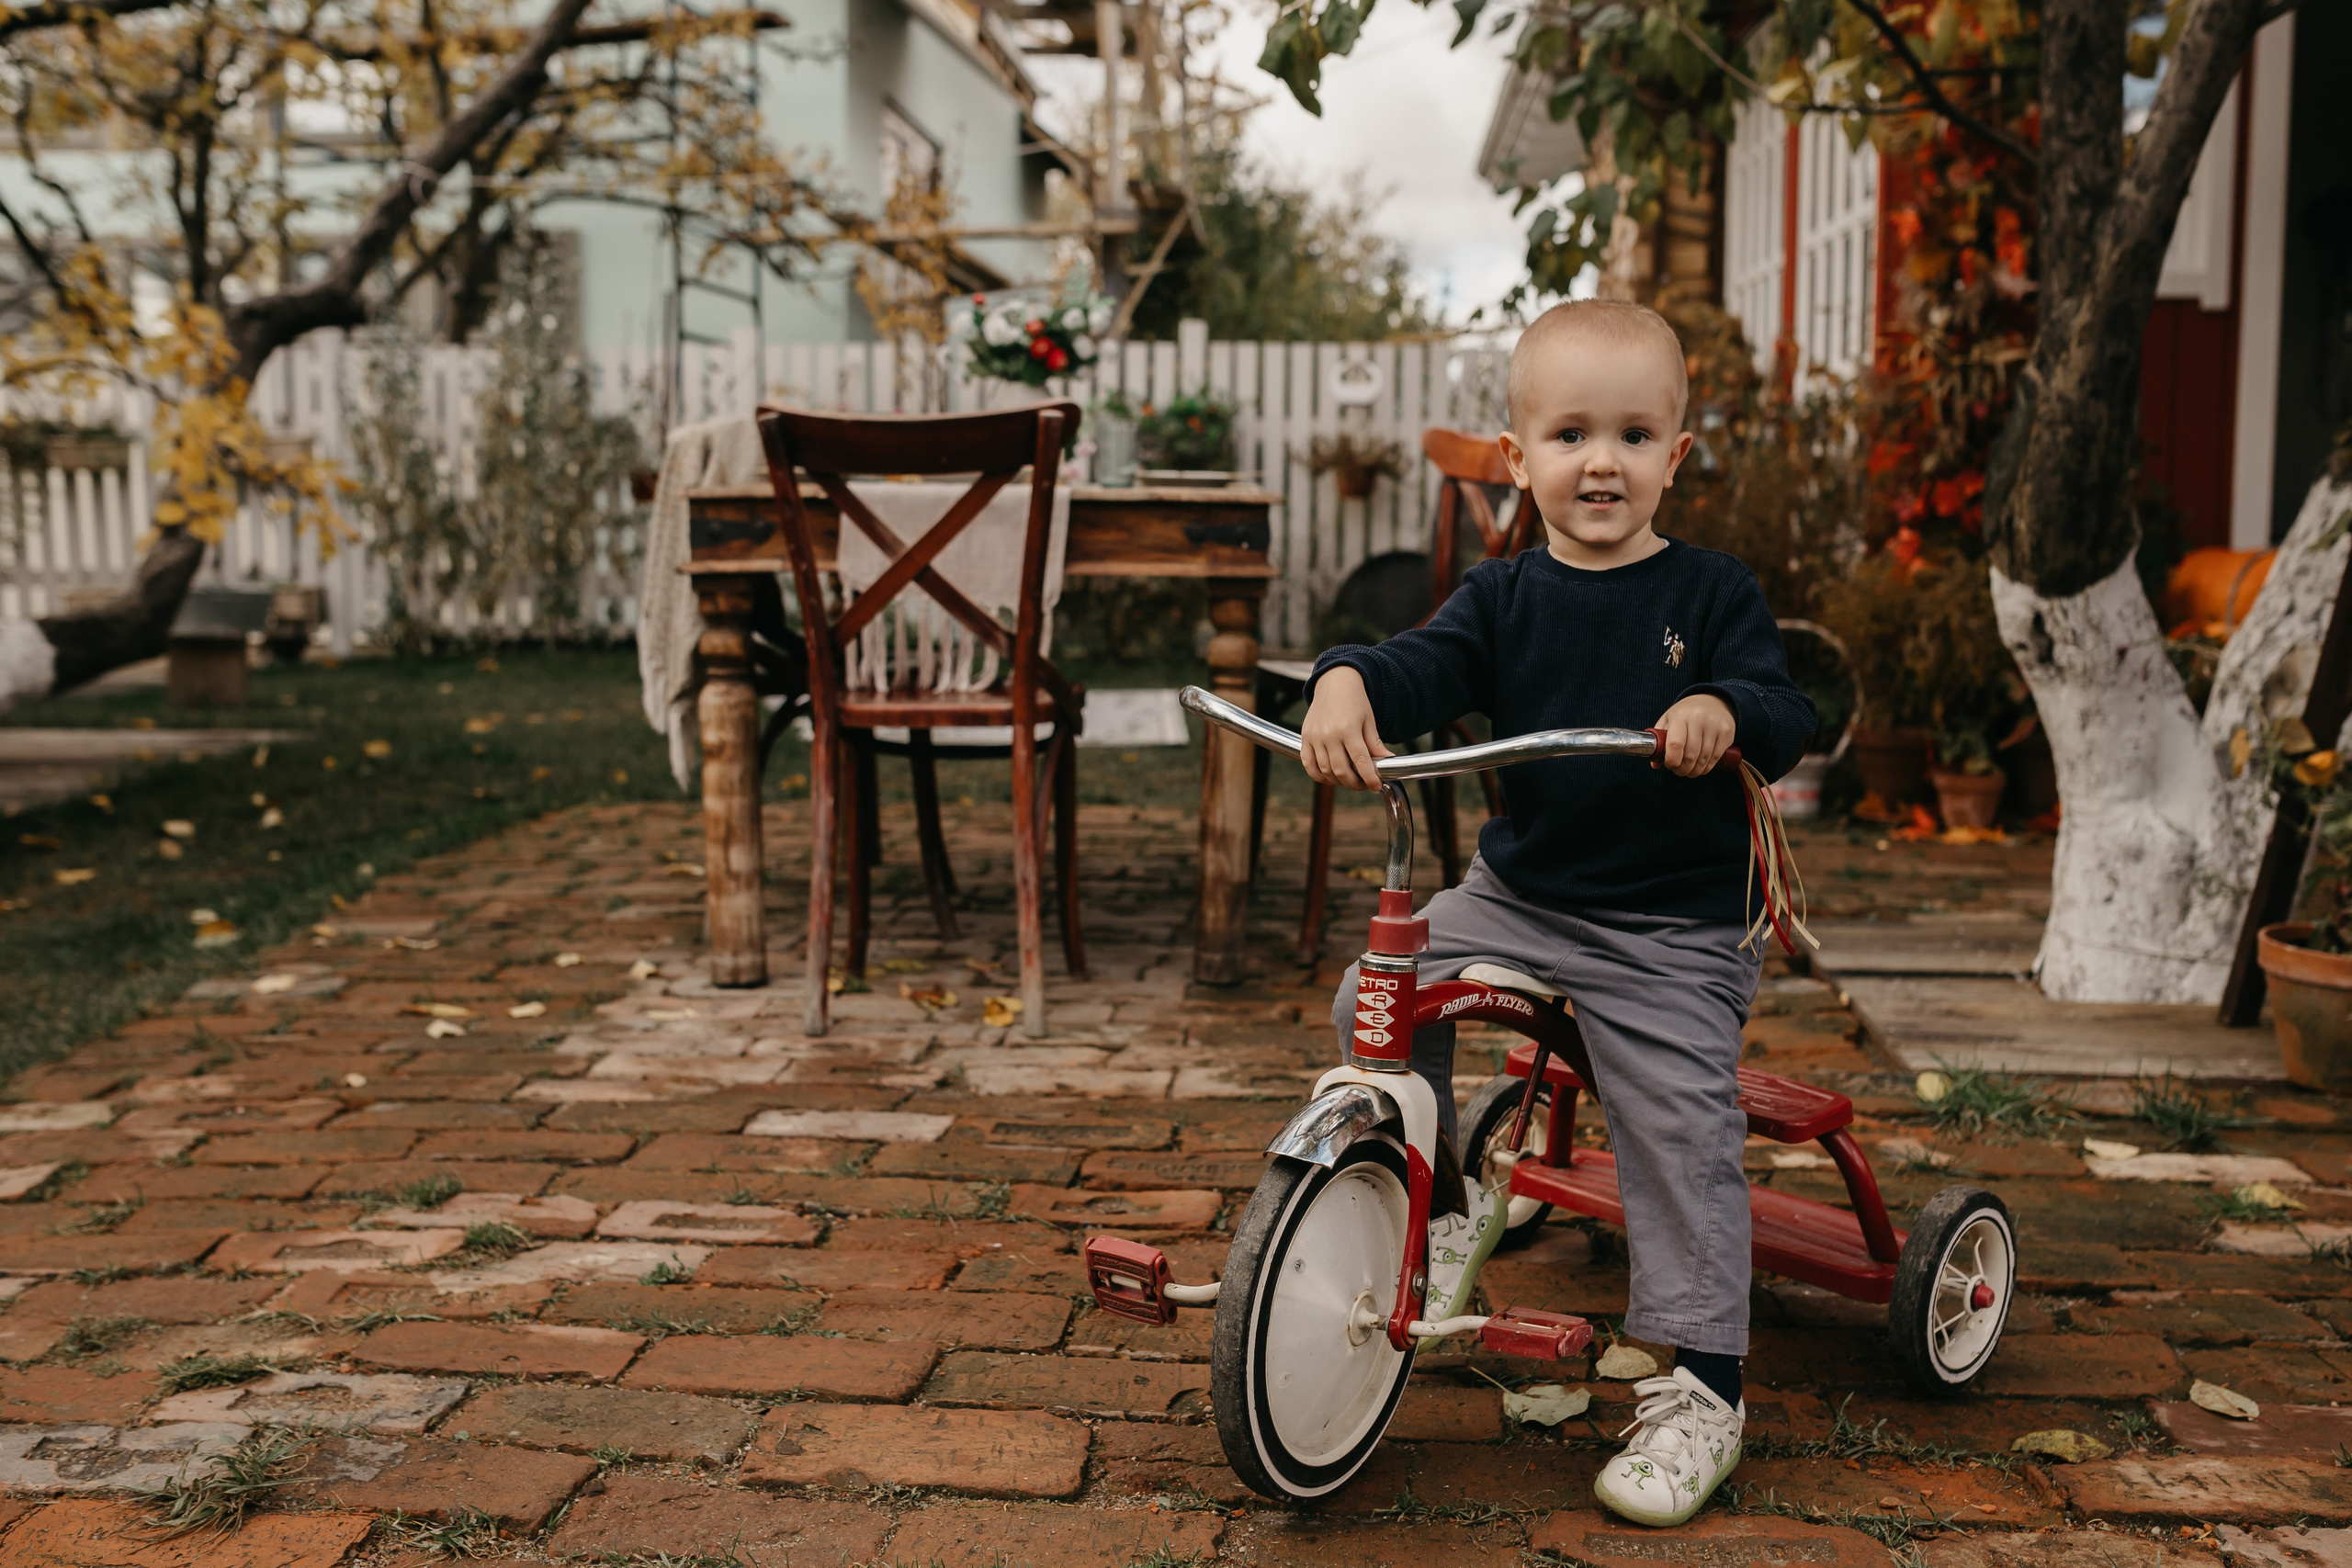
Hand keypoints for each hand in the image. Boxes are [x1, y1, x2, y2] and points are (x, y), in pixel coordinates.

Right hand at [1300, 666, 1392, 789]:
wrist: (1334, 682)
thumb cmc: (1354, 700)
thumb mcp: (1369, 720)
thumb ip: (1375, 744)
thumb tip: (1387, 762)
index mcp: (1349, 729)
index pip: (1361, 762)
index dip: (1370, 778)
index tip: (1376, 786)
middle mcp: (1330, 735)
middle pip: (1341, 771)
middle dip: (1354, 783)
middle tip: (1363, 784)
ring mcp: (1315, 737)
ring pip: (1325, 771)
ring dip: (1338, 781)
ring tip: (1349, 779)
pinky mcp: (1305, 738)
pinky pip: (1308, 765)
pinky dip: (1319, 776)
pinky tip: (1330, 777)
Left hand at [1655, 693, 1735, 777]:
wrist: (1713, 701)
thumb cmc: (1686, 713)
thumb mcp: (1669, 720)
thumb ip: (1659, 740)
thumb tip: (1655, 764)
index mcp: (1681, 716)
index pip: (1675, 744)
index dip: (1671, 760)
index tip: (1669, 765)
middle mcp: (1699, 719)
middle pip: (1690, 755)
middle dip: (1682, 769)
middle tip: (1679, 771)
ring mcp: (1715, 726)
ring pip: (1703, 759)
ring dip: (1695, 771)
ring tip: (1689, 771)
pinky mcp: (1727, 733)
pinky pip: (1715, 758)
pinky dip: (1706, 767)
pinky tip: (1701, 767)